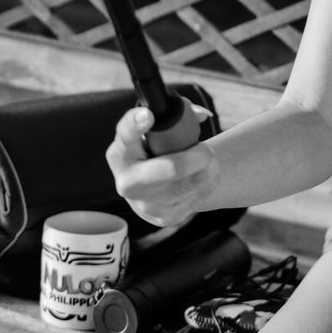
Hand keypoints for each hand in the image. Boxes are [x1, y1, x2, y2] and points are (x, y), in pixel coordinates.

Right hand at [106, 105, 217, 227]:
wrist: (157, 186)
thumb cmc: (158, 148)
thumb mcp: (159, 130)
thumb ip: (179, 114)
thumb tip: (201, 115)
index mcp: (120, 152)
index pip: (126, 135)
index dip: (136, 123)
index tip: (149, 116)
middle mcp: (127, 181)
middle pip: (170, 169)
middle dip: (195, 158)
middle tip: (207, 149)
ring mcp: (143, 204)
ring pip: (188, 185)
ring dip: (207, 169)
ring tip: (211, 160)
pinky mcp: (163, 218)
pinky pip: (195, 199)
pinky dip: (208, 184)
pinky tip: (207, 174)